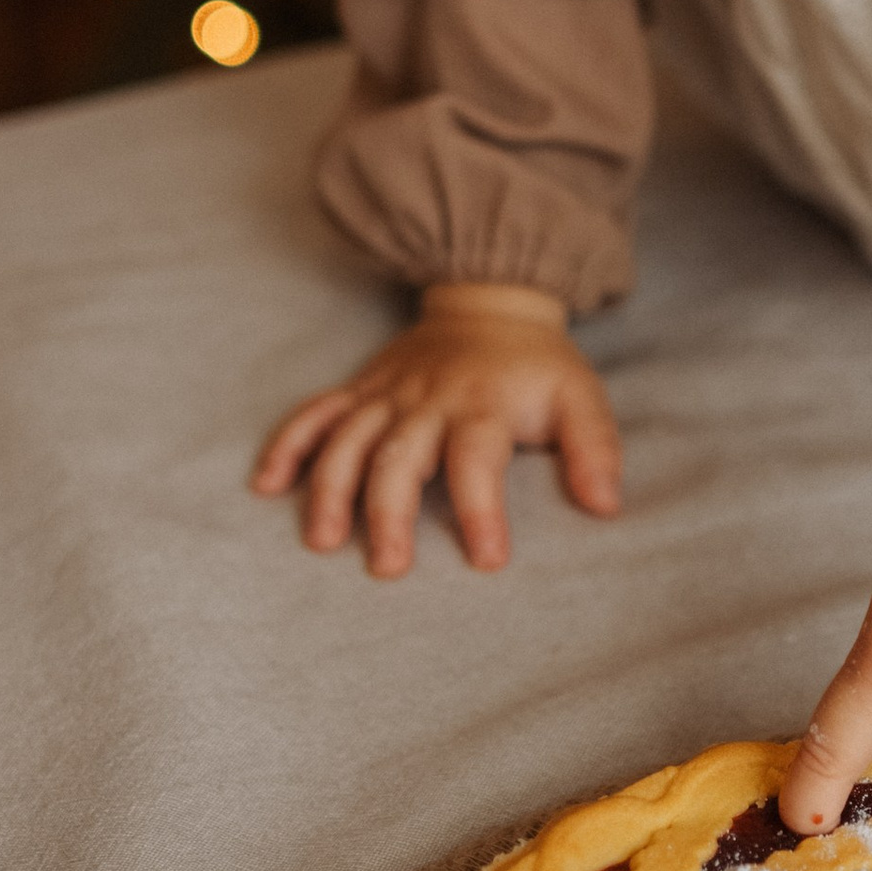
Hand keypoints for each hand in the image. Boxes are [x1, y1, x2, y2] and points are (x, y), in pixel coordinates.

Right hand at [250, 282, 621, 575]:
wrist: (490, 303)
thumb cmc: (536, 368)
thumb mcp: (580, 399)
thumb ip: (595, 450)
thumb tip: (605, 506)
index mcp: (482, 405)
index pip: (477, 459)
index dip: (481, 509)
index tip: (487, 561)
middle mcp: (426, 402)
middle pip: (398, 457)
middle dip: (387, 512)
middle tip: (388, 567)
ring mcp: (385, 396)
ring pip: (346, 441)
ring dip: (329, 489)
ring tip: (322, 541)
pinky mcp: (360, 392)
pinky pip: (314, 414)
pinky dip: (287, 446)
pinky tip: (266, 486)